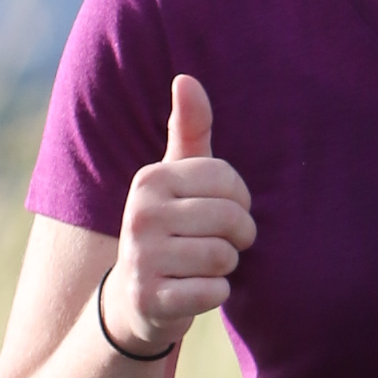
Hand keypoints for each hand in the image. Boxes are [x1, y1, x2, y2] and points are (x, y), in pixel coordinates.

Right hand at [100, 75, 255, 355]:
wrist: (136, 300)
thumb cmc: (170, 228)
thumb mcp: (177, 178)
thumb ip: (190, 130)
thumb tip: (186, 78)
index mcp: (151, 180)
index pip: (228, 181)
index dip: (241, 202)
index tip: (226, 213)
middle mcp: (139, 214)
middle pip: (231, 220)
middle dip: (237, 237)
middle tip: (220, 244)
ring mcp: (142, 259)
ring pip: (224, 258)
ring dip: (225, 267)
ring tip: (202, 267)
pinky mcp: (150, 299)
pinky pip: (214, 292)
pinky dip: (216, 295)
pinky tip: (195, 291)